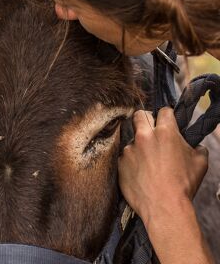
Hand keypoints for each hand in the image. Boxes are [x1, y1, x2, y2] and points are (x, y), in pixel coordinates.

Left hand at [118, 107, 208, 223]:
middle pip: (140, 115)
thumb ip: (197, 148)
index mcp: (165, 132)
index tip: (167, 121)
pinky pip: (124, 156)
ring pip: (132, 138)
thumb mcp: (200, 163)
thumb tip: (196, 146)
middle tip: (151, 130)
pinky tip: (140, 172)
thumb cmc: (183, 186)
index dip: (167, 115)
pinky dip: (131, 161)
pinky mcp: (120, 162)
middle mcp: (144, 136)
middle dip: (146, 119)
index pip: (164, 111)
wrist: (164, 207)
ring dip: (139, 144)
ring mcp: (129, 149)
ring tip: (148, 160)